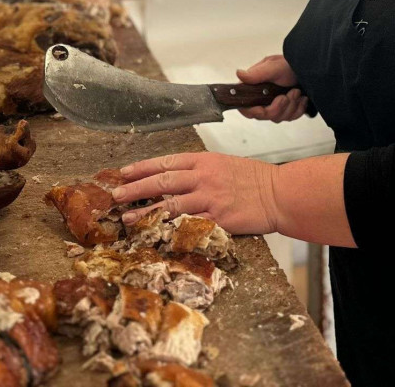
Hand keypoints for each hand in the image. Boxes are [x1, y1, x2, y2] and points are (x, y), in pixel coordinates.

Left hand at [112, 152, 281, 235]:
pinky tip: (154, 233)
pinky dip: (169, 228)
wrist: (278, 194)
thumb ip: (201, 171)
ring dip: (145, 211)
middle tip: (116, 194)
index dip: (142, 167)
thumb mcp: (225, 165)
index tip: (124, 172)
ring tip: (126, 218)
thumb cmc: (255, 180)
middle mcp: (203, 176)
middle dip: (135, 188)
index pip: (166, 161)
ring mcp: (209, 197)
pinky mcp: (216, 218)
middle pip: (162, 180)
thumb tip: (177, 178)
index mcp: (204, 160)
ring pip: (169, 203)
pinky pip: (187, 224)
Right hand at [235, 55, 308, 122]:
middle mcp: (262, 97)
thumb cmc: (290, 64)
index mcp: (254, 88)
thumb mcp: (274, 67)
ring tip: (297, 91)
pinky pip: (290, 117)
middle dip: (278, 107)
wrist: (308, 68)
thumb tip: (239, 74)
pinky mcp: (286, 108)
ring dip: (291, 106)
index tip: (263, 109)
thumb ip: (257, 74)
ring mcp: (275, 104)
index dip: (253, 111)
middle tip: (287, 95)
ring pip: (279, 118)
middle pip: (264, 115)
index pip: (246, 107)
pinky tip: (302, 98)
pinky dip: (298, 109)